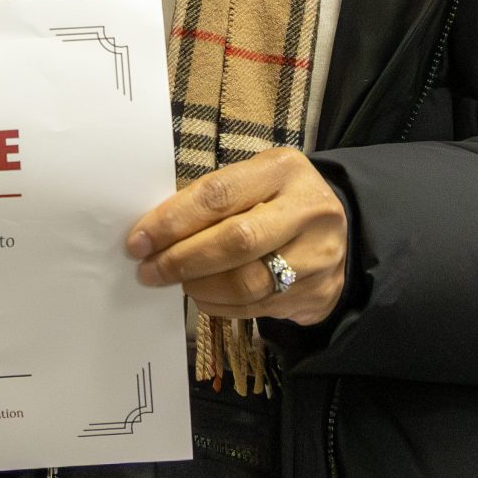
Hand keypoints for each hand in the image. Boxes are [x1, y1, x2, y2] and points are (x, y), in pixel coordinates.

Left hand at [124, 147, 349, 327]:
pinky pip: (257, 307)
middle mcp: (307, 210)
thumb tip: (153, 232)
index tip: (139, 240)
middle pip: (236, 240)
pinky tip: (204, 296)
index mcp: (283, 170)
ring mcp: (318, 255)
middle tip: (149, 270)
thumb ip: (212, 200)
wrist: (338, 232)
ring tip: (178, 283)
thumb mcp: (253, 181)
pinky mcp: (318, 293)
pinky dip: (220, 305)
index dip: (173, 220)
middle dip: (182, 258)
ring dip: (200, 286)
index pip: (219, 194)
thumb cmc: (276, 201)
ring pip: (247, 282)